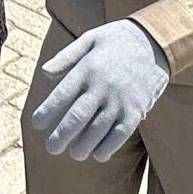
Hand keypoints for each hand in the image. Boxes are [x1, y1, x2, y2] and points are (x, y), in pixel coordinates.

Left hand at [28, 20, 169, 160]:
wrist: (155, 41)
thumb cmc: (117, 40)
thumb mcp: (90, 38)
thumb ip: (66, 57)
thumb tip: (45, 73)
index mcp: (87, 68)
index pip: (62, 95)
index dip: (47, 112)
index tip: (36, 124)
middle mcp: (102, 86)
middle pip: (77, 117)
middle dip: (61, 136)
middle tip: (51, 149)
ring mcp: (120, 100)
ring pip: (97, 130)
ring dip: (83, 146)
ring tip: (74, 154)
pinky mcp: (136, 109)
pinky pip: (120, 134)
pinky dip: (108, 147)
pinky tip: (99, 155)